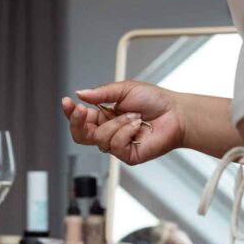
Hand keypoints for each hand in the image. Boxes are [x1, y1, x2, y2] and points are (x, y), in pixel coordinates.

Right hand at [61, 81, 184, 165]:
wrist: (176, 114)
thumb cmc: (155, 101)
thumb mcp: (125, 89)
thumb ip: (101, 93)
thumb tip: (80, 94)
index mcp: (104, 115)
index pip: (80, 119)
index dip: (71, 112)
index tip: (67, 102)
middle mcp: (109, 131)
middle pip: (80, 135)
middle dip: (77, 122)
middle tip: (81, 110)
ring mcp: (118, 145)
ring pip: (99, 138)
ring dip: (116, 123)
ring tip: (133, 116)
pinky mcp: (128, 155)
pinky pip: (115, 146)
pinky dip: (126, 132)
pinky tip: (137, 126)